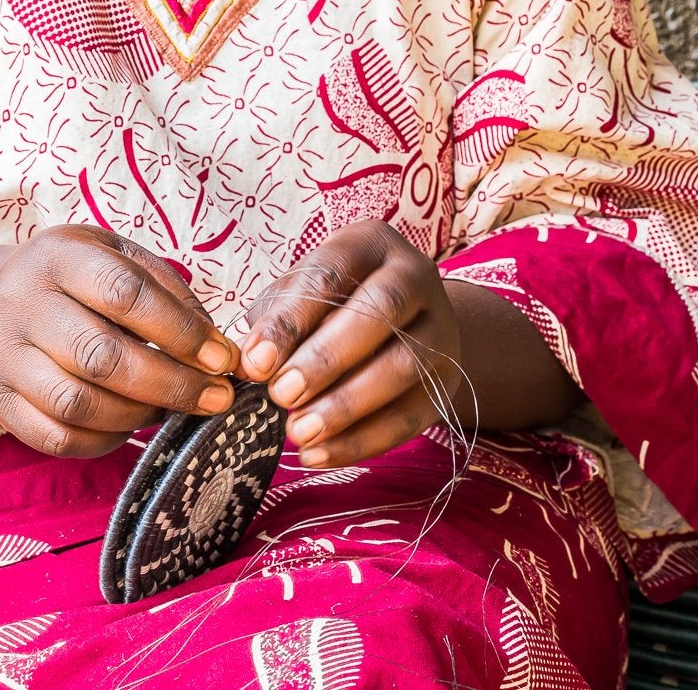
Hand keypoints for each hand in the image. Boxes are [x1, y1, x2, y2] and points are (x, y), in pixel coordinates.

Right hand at [0, 225, 237, 457]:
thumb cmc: (76, 280)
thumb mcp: (117, 258)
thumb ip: (169, 293)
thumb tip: (219, 350)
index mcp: (58, 256)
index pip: (124, 293)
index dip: (181, 330)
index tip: (222, 359)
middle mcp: (22, 303)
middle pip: (100, 356)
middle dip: (171, 384)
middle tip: (217, 399)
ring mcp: (3, 356)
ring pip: (78, 403)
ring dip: (140, 415)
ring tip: (172, 409)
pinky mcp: (0, 401)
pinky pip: (57, 437)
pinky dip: (105, 440)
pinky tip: (130, 425)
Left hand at [237, 221, 466, 467]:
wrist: (407, 322)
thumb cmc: (332, 302)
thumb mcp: (299, 293)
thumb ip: (274, 322)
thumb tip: (249, 364)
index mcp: (370, 244)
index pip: (331, 274)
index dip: (291, 319)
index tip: (255, 362)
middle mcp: (415, 278)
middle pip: (381, 313)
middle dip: (326, 359)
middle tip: (281, 395)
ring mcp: (441, 329)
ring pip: (403, 366)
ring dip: (346, 405)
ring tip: (299, 432)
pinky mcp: (447, 381)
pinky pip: (411, 416)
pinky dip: (363, 441)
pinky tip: (320, 454)